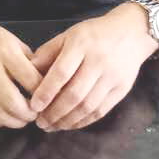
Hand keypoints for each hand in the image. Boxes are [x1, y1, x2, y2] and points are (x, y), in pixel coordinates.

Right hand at [0, 16, 43, 128]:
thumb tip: (48, 84)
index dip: (43, 92)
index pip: (30, 79)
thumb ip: (30, 62)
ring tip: (23, 118)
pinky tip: (5, 116)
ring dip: (16, 122)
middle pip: (13, 102)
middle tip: (36, 114)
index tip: (48, 97)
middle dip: (30, 114)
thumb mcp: (13, 41)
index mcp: (5, 52)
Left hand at [28, 5, 155, 130]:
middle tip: (40, 123)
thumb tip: (27, 71)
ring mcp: (112, 77)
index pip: (61, 73)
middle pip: (74, 94)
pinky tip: (71, 124)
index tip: (33, 107)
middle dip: (55, 113)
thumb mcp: (69, 35)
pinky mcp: (122, 89)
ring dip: (68, 121)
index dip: (46, 92)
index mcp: (81, 45)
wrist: (132, 32)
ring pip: (88, 106)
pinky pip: (101, 111)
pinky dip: (84, 121)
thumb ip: (48, 52)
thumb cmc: (94, 33)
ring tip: (53, 126)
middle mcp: (98, 61)